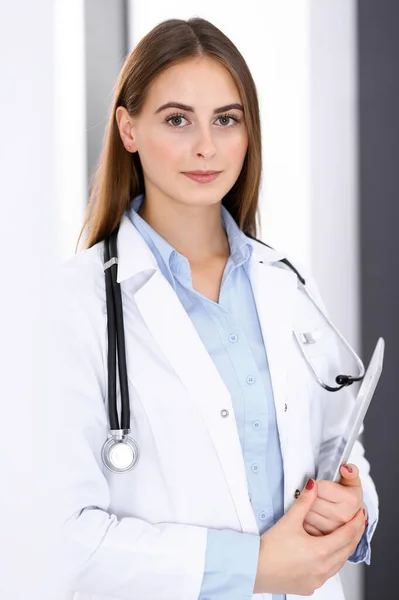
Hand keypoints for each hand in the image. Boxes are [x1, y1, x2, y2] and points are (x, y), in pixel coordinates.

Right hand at [253, 478, 365, 595]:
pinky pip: (328, 573)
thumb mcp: (289, 521)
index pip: (347, 535)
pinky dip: (333, 562)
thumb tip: (313, 486)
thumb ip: (304, 502)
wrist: (254, 569)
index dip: (356, 523)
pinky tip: (328, 554)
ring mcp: (317, 580)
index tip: (361, 514)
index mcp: (320, 551)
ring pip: (339, 564)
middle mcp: (322, 568)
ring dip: (345, 549)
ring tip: (346, 536)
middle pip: (347, 550)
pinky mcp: (309, 587)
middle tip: (358, 522)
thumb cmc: (269, 549)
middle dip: (354, 535)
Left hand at [303, 463, 367, 536]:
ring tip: (313, 506)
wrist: (351, 518)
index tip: (320, 486)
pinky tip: (310, 519)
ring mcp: (335, 532)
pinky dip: (303, 522)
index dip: (317, 485)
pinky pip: (305, 527)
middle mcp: (344, 517)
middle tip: (314, 496)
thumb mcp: (350, 482)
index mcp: (351, 500)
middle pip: (313, 501)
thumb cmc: (347, 497)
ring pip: (307, 514)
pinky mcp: (325, 542)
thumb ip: (350, 472)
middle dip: (310, 496)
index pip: (320, 487)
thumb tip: (345, 468)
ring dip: (305, 509)